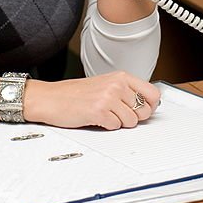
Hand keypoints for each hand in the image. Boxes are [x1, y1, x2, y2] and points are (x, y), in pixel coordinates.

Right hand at [23, 71, 159, 129]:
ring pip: (131, 121)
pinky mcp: (99, 111)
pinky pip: (115, 127)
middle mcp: (117, 85)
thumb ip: (125, 91)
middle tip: (118, 114)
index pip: (153, 93)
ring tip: (104, 114)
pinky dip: (107, 126)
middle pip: (144, 111)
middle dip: (134, 117)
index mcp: (121, 76)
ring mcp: (108, 97)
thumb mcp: (104, 84)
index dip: (151, 106)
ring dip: (119, 123)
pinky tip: (96, 118)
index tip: (144, 110)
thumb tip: (148, 104)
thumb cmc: (74, 93)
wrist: (50, 98)